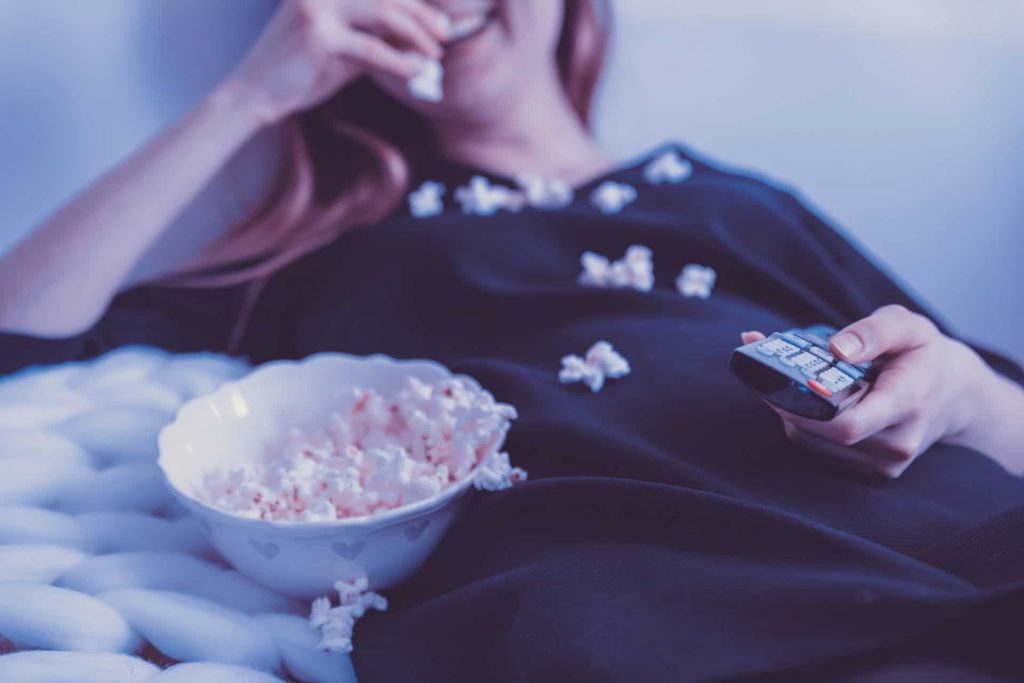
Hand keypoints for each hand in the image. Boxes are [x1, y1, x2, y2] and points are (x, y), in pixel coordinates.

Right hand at [222, 0, 449, 125]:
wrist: (255, 94)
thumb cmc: (300, 73)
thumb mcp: (344, 52)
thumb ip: (375, 40)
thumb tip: (418, 43)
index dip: (413, 2)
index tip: (439, 20)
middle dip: (421, 13)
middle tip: (445, 33)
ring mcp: (317, 8)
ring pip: (382, 12)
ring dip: (416, 34)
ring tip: (435, 52)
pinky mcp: (318, 35)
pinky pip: (372, 48)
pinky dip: (400, 60)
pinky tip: (417, 71)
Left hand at [742, 305, 1006, 478]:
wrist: (954, 396)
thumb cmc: (924, 355)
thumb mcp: (908, 326)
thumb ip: (873, 331)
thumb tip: (836, 348)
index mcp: (907, 403)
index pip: (849, 426)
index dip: (806, 410)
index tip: (783, 382)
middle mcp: (897, 443)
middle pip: (820, 433)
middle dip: (787, 402)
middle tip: (769, 369)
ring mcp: (884, 464)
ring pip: (812, 444)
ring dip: (790, 413)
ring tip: (789, 382)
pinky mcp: (871, 473)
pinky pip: (819, 451)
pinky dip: (803, 426)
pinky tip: (807, 402)